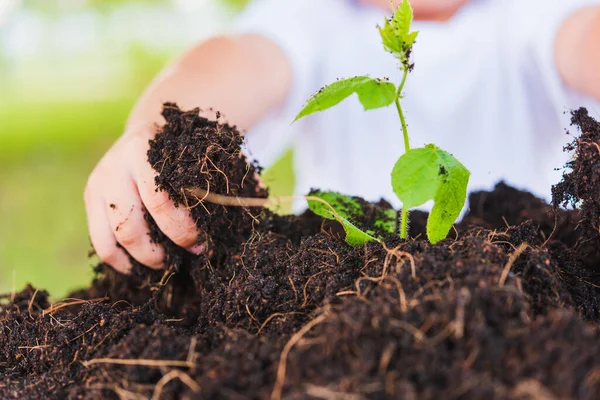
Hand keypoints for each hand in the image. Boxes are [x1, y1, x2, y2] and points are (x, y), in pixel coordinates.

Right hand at [84, 123, 201, 273]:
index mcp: (140, 152)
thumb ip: (198, 189)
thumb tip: (207, 237)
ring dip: (140, 260)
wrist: (147, 131)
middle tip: (179, 259)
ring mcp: (96, 185)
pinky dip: (121, 261)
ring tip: (163, 264)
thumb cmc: (177, 151)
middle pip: (130, 227)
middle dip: (159, 252)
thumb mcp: (188, 159)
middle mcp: (112, 169)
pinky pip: (100, 243)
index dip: (181, 230)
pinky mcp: (89, 199)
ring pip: (111, 240)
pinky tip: (141, 266)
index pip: (159, 203)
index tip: (199, 244)